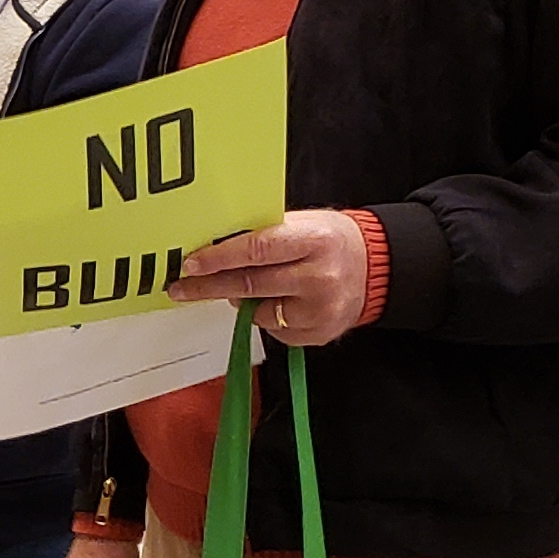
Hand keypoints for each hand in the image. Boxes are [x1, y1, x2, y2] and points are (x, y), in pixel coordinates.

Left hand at [169, 209, 370, 345]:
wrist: (376, 268)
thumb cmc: (331, 240)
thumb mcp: (303, 223)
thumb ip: (264, 235)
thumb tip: (213, 248)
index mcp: (314, 240)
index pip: (257, 249)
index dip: (219, 258)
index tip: (191, 264)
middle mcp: (319, 277)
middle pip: (251, 285)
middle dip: (210, 287)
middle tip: (181, 288)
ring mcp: (320, 310)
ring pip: (258, 311)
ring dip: (243, 300)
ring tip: (254, 286)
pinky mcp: (319, 334)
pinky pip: (275, 330)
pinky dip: (268, 316)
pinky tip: (282, 301)